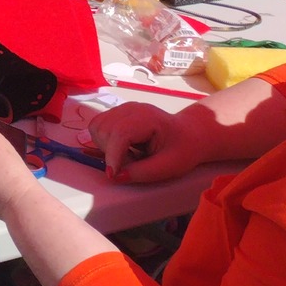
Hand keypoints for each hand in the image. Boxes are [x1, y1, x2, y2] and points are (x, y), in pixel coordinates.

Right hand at [89, 103, 203, 182]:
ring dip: (104, 146)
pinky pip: (98, 125)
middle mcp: (131, 109)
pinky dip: (103, 140)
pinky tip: (120, 147)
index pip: (120, 133)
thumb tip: (116, 176)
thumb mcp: (168, 167)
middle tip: (130, 163)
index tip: (113, 175)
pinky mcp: (116, 113)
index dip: (113, 154)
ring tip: (126, 155)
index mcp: (147, 118)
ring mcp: (122, 109)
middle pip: (104, 129)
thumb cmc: (182, 150)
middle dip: (110, 151)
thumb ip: (142, 172)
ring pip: (97, 126)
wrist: (189, 134)